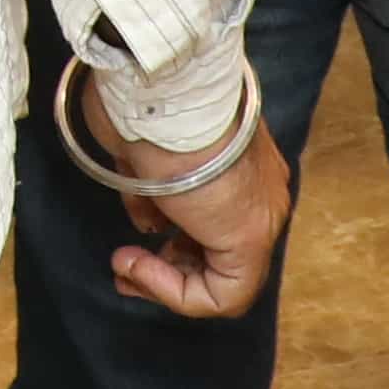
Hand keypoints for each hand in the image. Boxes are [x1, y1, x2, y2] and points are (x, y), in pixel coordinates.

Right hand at [85, 77, 296, 317]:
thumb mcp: (143, 152)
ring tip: (125, 265)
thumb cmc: (145, 109)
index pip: (215, 215)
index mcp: (240, 160)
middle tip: (126, 268)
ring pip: (223, 275)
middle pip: (221, 250)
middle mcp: (262, 190)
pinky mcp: (252, 239)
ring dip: (167, 279)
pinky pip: (221, 293)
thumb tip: (151, 222)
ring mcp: (263, 215)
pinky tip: (139, 267)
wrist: (164, 95)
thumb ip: (153, 191)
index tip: (133, 243)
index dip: (171, 239)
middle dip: (168, 265)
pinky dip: (174, 291)